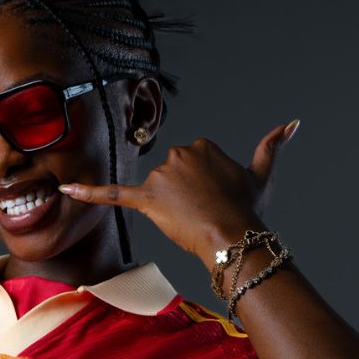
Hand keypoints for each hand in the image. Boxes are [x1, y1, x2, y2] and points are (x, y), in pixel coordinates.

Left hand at [59, 120, 299, 262]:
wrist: (235, 236)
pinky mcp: (145, 199)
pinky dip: (88, 193)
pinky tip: (65, 191)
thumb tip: (293, 123)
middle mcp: (180, 153)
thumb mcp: (261, 175)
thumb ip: (272, 146)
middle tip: (202, 214)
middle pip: (170, 176)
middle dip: (182, 197)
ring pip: (155, 191)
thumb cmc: (248, 211)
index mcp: (202, 145)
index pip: (191, 165)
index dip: (201, 188)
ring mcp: (162, 175)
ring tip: (188, 221)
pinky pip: (114, 194)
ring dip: (168, 208)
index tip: (215, 201)